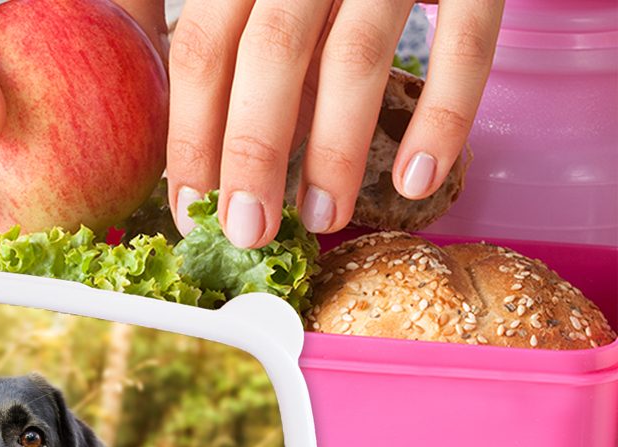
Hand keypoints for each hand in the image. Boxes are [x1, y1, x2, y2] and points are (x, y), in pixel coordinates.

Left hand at [166, 0, 503, 246]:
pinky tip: (416, 182)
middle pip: (271, 54)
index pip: (202, 48)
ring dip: (336, 152)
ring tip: (324, 219)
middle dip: (254, 153)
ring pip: (356, 55)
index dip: (191, 134)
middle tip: (250, 233)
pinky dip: (442, 117)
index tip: (194, 209)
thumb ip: (193, 24)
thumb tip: (169, 126)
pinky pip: (466, 40)